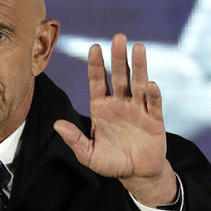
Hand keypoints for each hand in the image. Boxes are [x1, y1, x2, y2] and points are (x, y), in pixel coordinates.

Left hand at [53, 33, 176, 205]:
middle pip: (119, 76)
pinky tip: (150, 84)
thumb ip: (74, 140)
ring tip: (138, 47)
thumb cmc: (110, 162)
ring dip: (138, 66)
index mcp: (101, 107)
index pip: (98, 81)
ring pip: (138, 83)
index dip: (96, 65)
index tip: (94, 48)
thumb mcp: (88, 154)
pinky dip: (152, 94)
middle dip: (118, 57)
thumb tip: (57, 125)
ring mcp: (138, 109)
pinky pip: (153, 103)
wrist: (136, 173)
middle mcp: (120, 103)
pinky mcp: (154, 119)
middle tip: (119, 37)